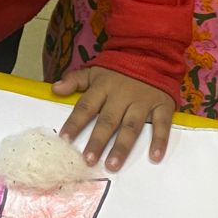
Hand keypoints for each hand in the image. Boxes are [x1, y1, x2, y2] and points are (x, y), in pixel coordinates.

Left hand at [51, 64, 173, 168]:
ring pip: (131, 127)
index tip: (65, 140)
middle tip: (88, 160)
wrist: (151, 52)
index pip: (86, 107)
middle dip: (97, 141)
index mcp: (103, 87)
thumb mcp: (94, 70)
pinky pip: (162, 125)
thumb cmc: (119, 68)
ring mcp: (143, 101)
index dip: (75, 123)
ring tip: (113, 165)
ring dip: (122, 147)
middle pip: (107, 121)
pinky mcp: (162, 104)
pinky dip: (159, 141)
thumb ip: (75, 80)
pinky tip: (154, 157)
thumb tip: (55, 89)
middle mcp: (122, 96)